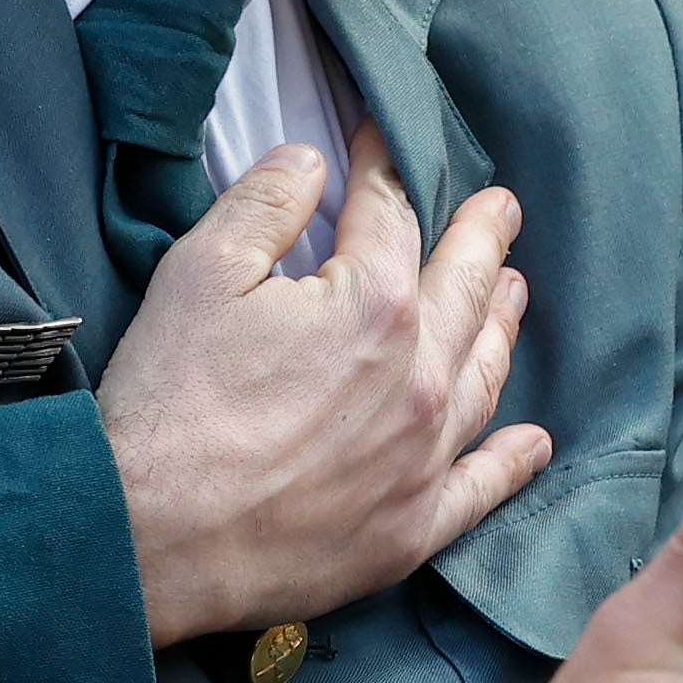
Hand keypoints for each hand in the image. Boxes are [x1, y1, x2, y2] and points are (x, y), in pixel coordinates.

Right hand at [94, 133, 548, 649]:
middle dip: (481, 239)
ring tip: (514, 294)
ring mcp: (422, 460)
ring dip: (501, 327)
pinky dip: (512, 460)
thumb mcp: (199, 272)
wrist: (149, 542)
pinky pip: (481, 488)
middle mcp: (420, 380)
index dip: (382, 168)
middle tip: (500, 209)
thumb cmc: (169, 405)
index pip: (391, 215)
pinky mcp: (409, 530)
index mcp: (375, 305)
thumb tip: (309, 161)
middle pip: (464, 290)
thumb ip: (264, 203)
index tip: (379, 140)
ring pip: (483, 377)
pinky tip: (532, 441)